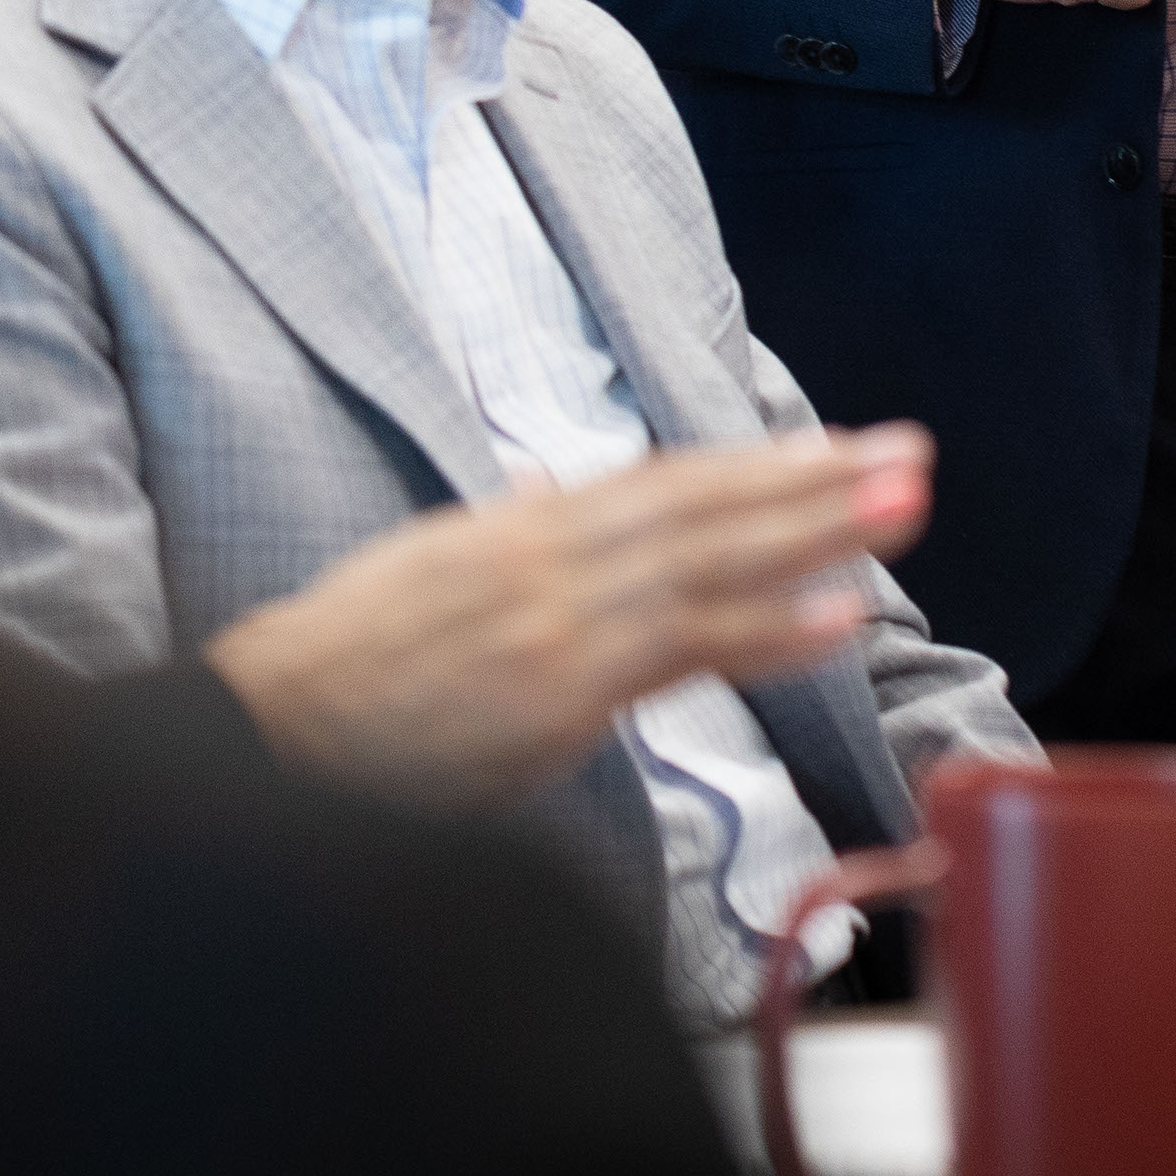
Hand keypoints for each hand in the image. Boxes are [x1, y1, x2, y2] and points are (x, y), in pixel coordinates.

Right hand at [201, 427, 933, 812]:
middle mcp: (544, 555)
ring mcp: (554, 617)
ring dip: (814, 531)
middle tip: (908, 456)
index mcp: (516, 530)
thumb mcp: (424, 569)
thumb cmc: (337, 669)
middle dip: (811, 481)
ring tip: (901, 511)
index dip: (751, 466)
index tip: (831, 450)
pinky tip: (836, 613)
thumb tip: (556, 492)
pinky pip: (681, 647)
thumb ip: (505, 534)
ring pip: (706, 558)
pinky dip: (766, 627)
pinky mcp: (556, 686)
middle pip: (700, 505)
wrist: (267, 726)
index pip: (658, 484)